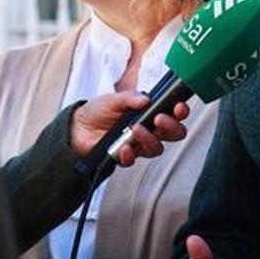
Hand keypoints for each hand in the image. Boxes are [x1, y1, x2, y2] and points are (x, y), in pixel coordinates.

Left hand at [69, 92, 188, 163]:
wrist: (79, 127)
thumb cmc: (99, 111)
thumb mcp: (114, 99)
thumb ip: (130, 98)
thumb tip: (146, 99)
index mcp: (150, 113)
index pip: (174, 114)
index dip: (180, 112)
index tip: (178, 107)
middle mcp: (149, 130)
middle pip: (174, 134)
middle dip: (171, 127)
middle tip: (159, 119)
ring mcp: (139, 144)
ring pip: (156, 148)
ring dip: (149, 139)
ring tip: (135, 129)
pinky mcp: (126, 156)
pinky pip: (133, 160)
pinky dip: (129, 154)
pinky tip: (124, 147)